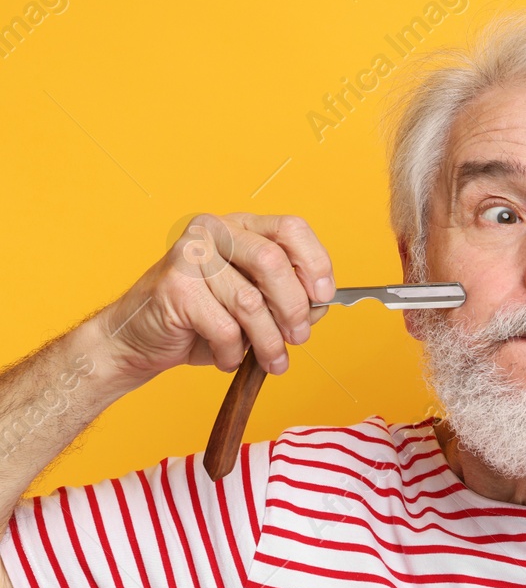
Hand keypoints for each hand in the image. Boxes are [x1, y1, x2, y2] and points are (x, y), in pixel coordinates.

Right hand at [93, 213, 335, 389]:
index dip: (315, 263)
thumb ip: (289, 297)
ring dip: (268, 342)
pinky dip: (232, 353)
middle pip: (272, 262)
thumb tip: (320, 304)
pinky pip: (224, 328)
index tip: (324, 296)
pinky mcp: (175, 286)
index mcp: (241, 227)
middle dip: (293, 308)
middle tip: (299, 338)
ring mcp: (190, 255)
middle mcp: (214, 231)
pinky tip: (227, 358)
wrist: (139, 338)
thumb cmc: (203, 320)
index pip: (290, 228)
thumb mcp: (256, 305)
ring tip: (272, 360)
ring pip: (250, 303)